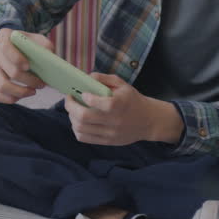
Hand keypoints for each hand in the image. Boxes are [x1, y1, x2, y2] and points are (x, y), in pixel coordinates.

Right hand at [0, 28, 49, 103]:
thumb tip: (47, 55)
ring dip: (20, 91)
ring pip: (1, 85)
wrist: (22, 51)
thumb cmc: (32, 47)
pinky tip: (21, 96)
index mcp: (4, 35)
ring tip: (33, 91)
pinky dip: (10, 99)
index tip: (28, 66)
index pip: (5, 46)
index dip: (16, 58)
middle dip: (27, 79)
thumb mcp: (40, 42)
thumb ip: (45, 46)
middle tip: (41, 84)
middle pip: (6, 69)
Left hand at [65, 73, 182, 145]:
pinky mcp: (107, 142)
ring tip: (73, 110)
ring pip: (80, 128)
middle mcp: (114, 120)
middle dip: (70, 106)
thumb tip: (87, 77)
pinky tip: (78, 121)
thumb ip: (104, 78)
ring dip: (72, 117)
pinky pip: (84, 138)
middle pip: (83, 117)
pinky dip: (76, 129)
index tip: (82, 93)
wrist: (149, 121)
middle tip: (70, 99)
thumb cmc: (133, 100)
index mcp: (118, 104)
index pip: (95, 102)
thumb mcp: (122, 85)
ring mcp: (110, 133)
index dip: (84, 96)